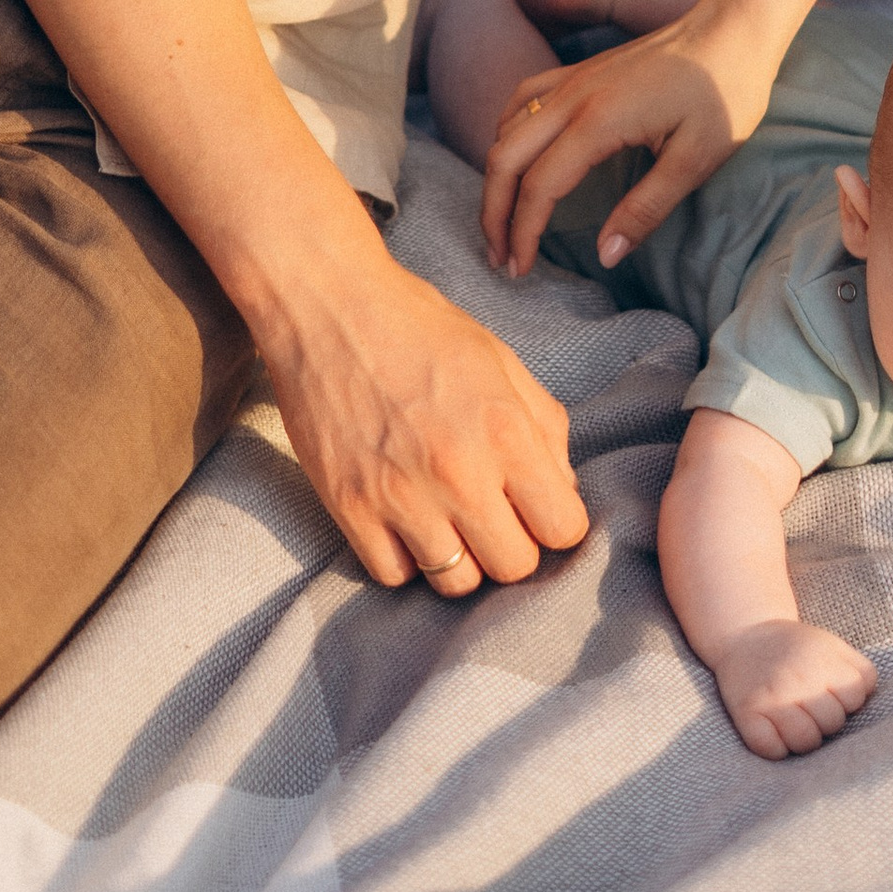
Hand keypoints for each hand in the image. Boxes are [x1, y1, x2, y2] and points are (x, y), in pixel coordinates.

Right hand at [258, 244, 589, 593]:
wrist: (328, 307)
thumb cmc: (420, 328)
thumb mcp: (502, 361)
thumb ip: (544, 427)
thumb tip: (563, 490)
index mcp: (506, 431)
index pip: (564, 529)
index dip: (558, 523)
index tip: (539, 509)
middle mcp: (458, 473)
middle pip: (514, 567)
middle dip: (514, 545)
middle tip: (495, 516)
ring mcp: (400, 497)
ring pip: (456, 584)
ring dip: (462, 559)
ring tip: (451, 521)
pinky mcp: (349, 508)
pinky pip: (394, 575)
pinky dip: (406, 559)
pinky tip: (407, 523)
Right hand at [483, 7, 778, 274]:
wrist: (734, 27)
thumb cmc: (726, 92)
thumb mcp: (697, 159)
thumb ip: (647, 209)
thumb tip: (605, 256)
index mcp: (599, 120)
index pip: (538, 187)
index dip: (522, 233)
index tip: (520, 270)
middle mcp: (574, 96)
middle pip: (504, 159)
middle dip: (492, 213)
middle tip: (499, 258)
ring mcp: (573, 78)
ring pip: (505, 129)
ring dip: (495, 178)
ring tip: (502, 220)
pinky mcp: (581, 71)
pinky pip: (522, 100)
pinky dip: (506, 135)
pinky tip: (514, 157)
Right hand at [707, 618, 881, 759]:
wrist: (745, 634)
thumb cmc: (796, 648)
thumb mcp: (833, 645)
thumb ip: (860, 670)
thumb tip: (868, 703)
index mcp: (822, 660)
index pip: (854, 699)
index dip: (845, 700)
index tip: (830, 692)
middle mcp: (797, 678)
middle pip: (833, 723)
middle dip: (826, 720)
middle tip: (809, 706)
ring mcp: (771, 697)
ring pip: (806, 742)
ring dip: (804, 738)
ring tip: (795, 721)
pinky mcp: (746, 713)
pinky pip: (772, 750)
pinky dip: (777, 748)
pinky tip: (775, 732)